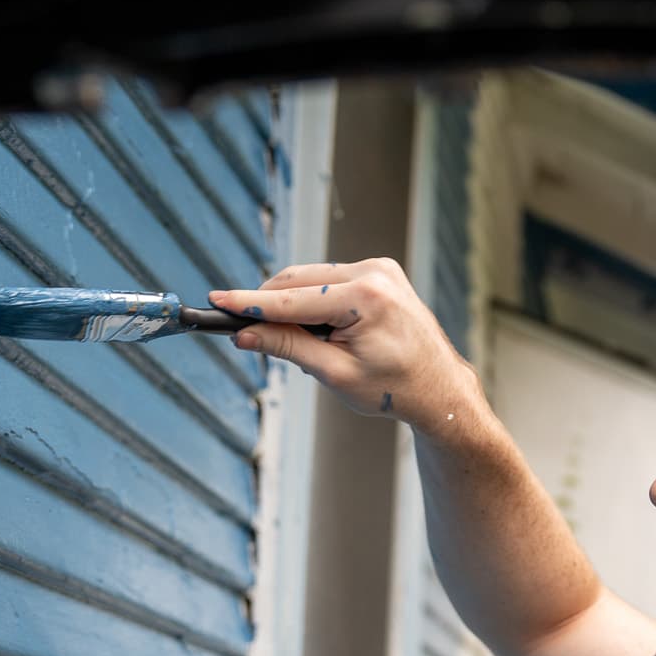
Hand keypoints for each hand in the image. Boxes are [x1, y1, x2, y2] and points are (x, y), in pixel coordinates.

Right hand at [210, 258, 477, 430]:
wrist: (438, 387)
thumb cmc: (392, 387)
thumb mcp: (335, 373)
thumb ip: (288, 348)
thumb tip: (245, 334)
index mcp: (366, 298)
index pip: (292, 300)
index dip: (250, 303)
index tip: (217, 300)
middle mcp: (374, 273)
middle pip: (298, 281)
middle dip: (270, 307)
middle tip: (248, 334)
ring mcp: (380, 268)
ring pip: (311, 278)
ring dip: (294, 306)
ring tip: (308, 346)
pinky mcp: (380, 271)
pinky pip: (330, 279)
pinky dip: (315, 301)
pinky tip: (322, 331)